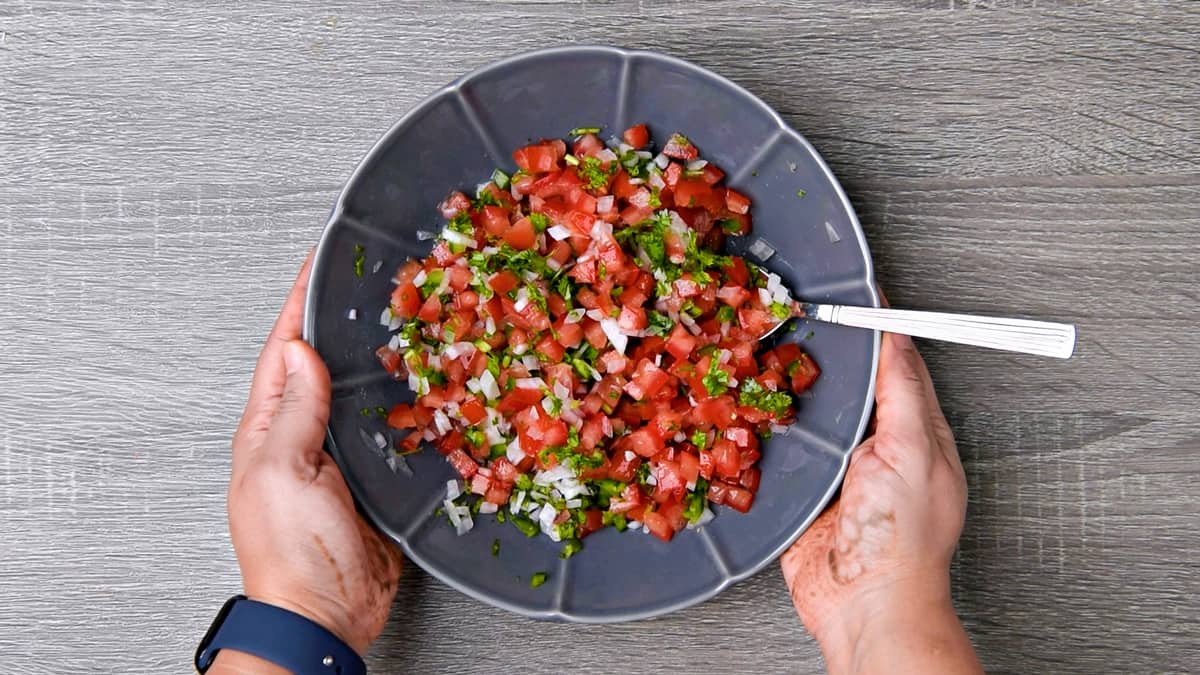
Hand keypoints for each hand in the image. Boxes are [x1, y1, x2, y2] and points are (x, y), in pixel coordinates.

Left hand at [220, 254, 401, 665]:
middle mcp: (303, 439)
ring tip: (409, 322)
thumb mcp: (284, 471)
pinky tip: (431, 388)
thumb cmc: (291, 552)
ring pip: (361, 395)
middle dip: (345, 323)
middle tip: (375, 284)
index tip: (318, 263)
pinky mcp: (374, 481)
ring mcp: (339, 460)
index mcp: (268, 429)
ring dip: (381, 361)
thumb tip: (295, 349)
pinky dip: (409, 404)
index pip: (282, 350)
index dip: (300, 305)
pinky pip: (392, 432)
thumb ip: (295, 410)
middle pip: (323, 366)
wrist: (326, 616)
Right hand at [780, 332, 980, 673]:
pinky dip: (768, 428)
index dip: (878, 328)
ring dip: (791, 389)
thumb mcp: (913, 450)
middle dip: (828, 354)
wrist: (864, 605)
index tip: (854, 296)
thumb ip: (902, 391)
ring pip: (814, 412)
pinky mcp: (804, 492)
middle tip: (798, 316)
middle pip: (851, 384)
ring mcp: (840, 470)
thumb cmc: (902, 541)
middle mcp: (879, 447)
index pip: (899, 363)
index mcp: (917, 432)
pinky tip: (750, 409)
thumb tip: (898, 337)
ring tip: (766, 351)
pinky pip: (784, 449)